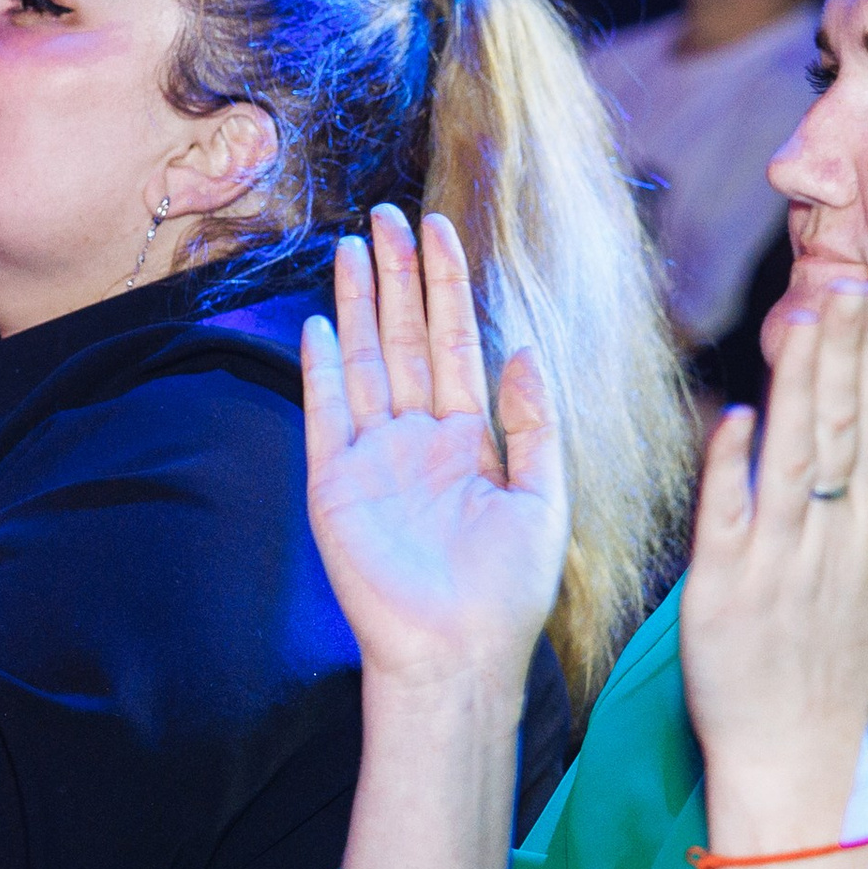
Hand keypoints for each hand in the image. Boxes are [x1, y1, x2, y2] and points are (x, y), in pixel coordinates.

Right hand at [301, 205, 567, 692]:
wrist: (458, 654)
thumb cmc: (507, 591)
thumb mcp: (543, 498)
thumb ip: (534, 422)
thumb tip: (524, 349)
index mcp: (467, 440)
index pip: (455, 343)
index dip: (448, 287)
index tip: (441, 230)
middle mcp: (416, 439)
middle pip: (404, 339)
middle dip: (397, 277)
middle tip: (388, 214)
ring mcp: (372, 459)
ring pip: (365, 361)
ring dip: (360, 304)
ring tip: (355, 245)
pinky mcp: (336, 485)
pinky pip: (327, 412)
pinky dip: (324, 368)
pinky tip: (324, 321)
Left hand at [681, 282, 867, 849]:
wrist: (794, 751)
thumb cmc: (837, 659)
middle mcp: (831, 538)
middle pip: (843, 428)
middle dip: (844, 349)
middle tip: (846, 276)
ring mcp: (777, 562)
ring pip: (794, 459)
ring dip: (799, 387)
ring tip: (801, 318)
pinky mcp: (721, 589)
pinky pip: (728, 518)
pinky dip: (733, 468)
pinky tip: (739, 416)